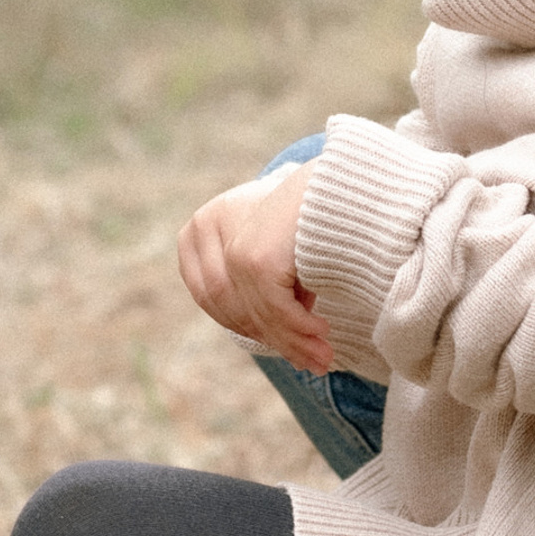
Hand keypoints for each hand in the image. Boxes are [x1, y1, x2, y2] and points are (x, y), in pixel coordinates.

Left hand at [177, 164, 333, 372]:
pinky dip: (299, 326)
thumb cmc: (307, 209)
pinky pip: (275, 308)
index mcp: (197, 229)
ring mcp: (229, 247)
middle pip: (234, 311)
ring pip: (258, 315)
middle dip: (278, 341)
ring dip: (295, 340)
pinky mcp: (254, 259)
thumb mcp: (274, 248)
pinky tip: (322, 331)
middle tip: (313, 361)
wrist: (337, 174)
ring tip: (324, 356)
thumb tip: (278, 345)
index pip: (216, 300)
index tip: (287, 345)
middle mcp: (203, 231)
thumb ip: (264, 288)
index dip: (251, 328)